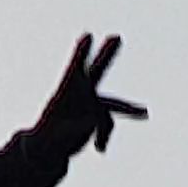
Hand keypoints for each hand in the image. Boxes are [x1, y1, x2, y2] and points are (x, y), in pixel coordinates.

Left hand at [35, 33, 146, 152]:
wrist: (49, 147)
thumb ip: (66, 132)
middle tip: (116, 37)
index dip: (80, 54)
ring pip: (113, 104)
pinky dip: (104, 137)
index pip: (74, 69)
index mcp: (65, 93)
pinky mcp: (96, 118)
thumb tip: (90, 125)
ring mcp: (90, 105)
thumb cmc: (43, 140)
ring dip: (129, 109)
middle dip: (107, 55)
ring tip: (144, 113)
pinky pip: (107, 125)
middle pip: (97, 71)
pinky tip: (99, 150)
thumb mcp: (49, 138)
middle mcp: (80, 94)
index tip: (87, 36)